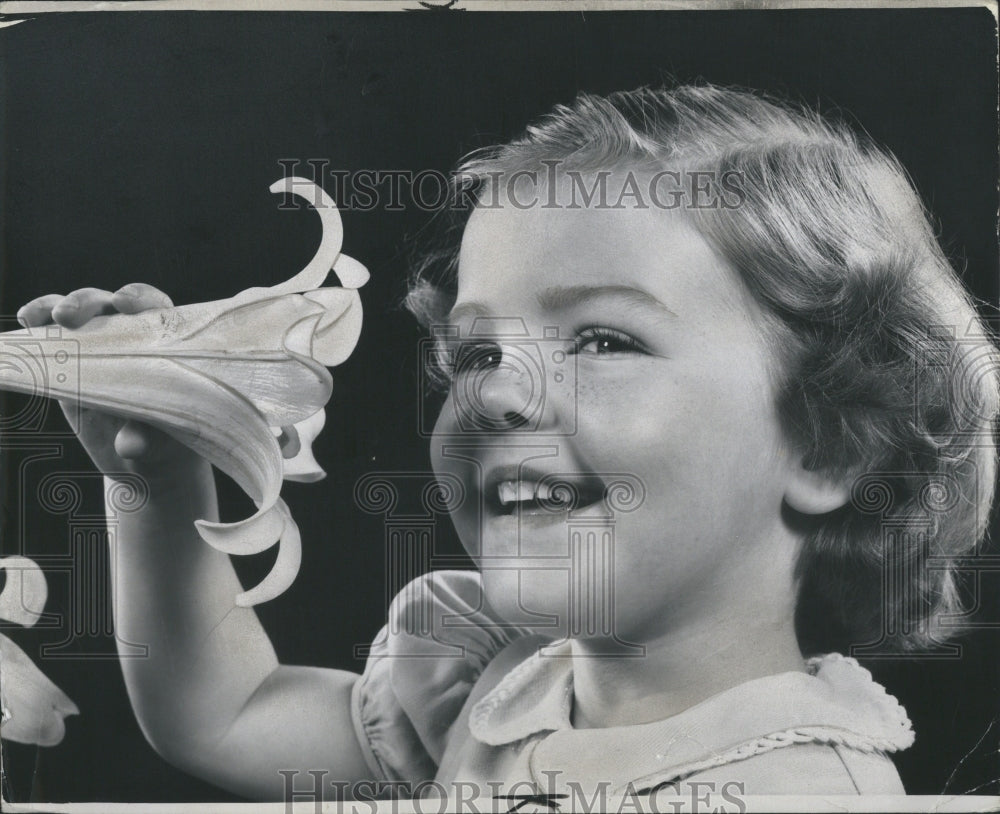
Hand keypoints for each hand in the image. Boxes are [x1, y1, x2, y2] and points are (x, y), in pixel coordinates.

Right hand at [16, 284, 204, 479]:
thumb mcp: (161, 438)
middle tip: (67, 315)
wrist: (143, 454)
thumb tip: (129, 446)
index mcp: (164, 342)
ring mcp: (97, 344)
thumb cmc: (165, 436)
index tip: (123, 303)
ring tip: (37, 318)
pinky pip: (49, 333)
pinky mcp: (69, 359)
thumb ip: (147, 435)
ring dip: (53, 307)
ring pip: (75, 312)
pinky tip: (26, 320)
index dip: (139, 298)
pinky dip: (37, 321)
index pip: (155, 308)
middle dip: (85, 302)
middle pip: (108, 304)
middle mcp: (130, 335)